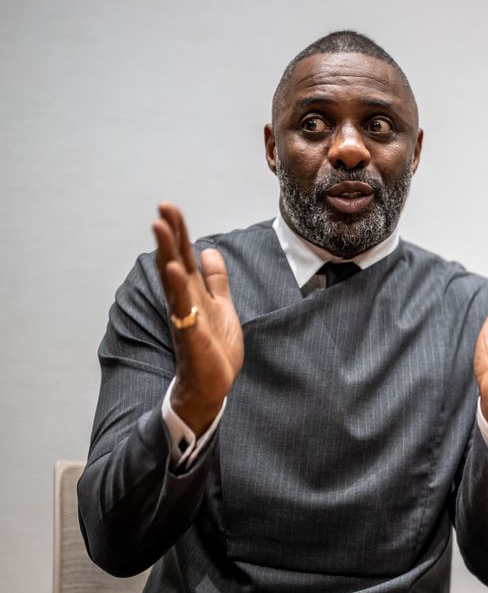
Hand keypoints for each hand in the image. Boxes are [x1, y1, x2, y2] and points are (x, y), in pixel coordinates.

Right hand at [152, 202, 243, 433]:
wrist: (211, 385)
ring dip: (167, 253)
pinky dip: (178, 289)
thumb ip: (216, 281)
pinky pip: (183, 308)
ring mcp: (186, 317)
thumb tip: (210, 251)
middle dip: (169, 235)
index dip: (179, 232)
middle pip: (175, 261)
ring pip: (174, 280)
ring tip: (159, 227)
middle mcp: (185, 301)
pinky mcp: (191, 335)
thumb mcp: (222, 306)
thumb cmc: (214, 348)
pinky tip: (175, 270)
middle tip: (162, 207)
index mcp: (192, 293)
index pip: (183, 256)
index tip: (170, 207)